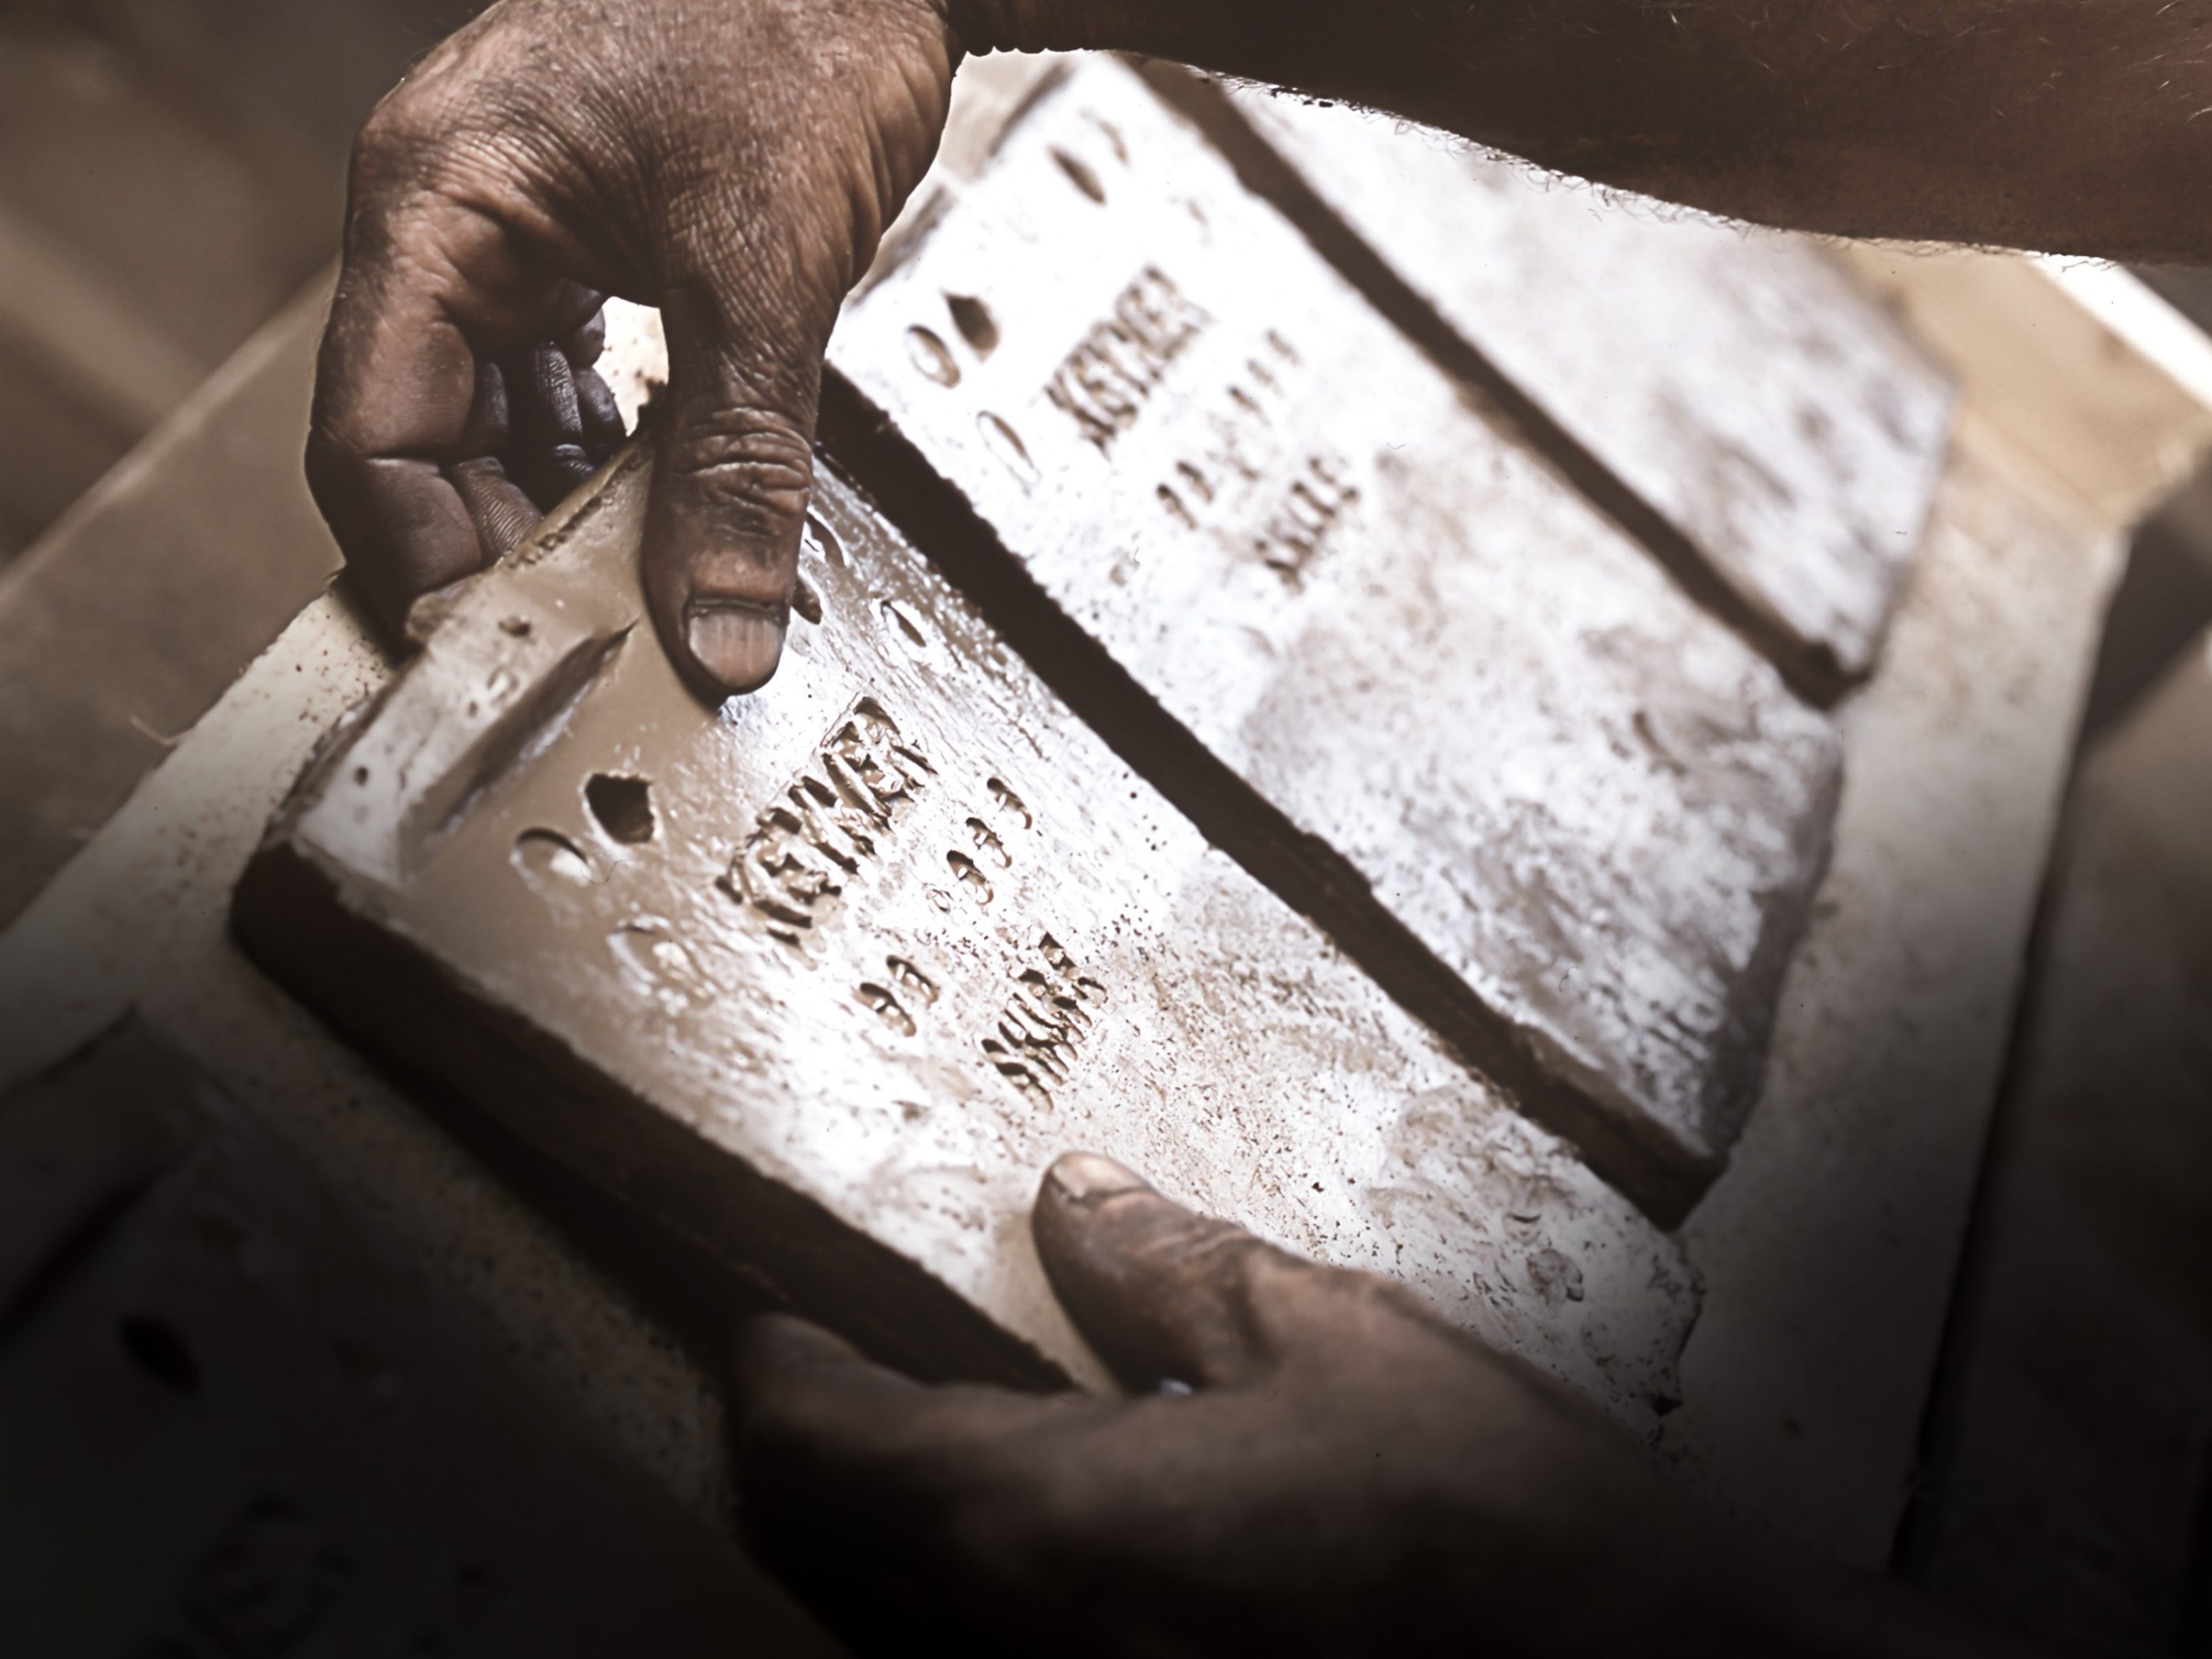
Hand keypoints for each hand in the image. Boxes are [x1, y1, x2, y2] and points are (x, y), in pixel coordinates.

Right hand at [307, 0, 965, 696]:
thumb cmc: (790, 23)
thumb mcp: (762, 273)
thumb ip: (738, 464)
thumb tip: (720, 626)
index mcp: (434, 207)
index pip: (369, 440)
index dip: (428, 566)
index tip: (504, 659)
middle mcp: (451, 224)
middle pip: (425, 446)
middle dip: (503, 552)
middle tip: (590, 647)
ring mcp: (514, 233)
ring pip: (495, 423)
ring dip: (558, 517)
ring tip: (633, 597)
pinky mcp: (582, 244)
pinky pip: (560, 382)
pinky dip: (603, 460)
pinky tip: (655, 513)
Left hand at [733, 1153, 1762, 1656]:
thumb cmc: (1490, 1534)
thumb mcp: (1326, 1343)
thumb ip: (1171, 1266)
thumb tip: (1081, 1201)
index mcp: (1038, 1525)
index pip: (820, 1446)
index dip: (778, 1373)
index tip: (772, 1324)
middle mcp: (1015, 1655)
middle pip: (829, 1546)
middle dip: (810, 1452)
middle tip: (828, 1368)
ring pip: (898, 1622)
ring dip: (884, 1527)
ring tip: (923, 1434)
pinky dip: (968, 1594)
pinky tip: (1044, 1535)